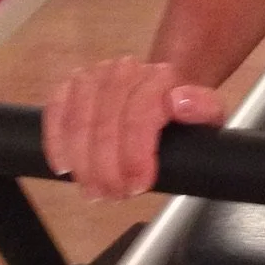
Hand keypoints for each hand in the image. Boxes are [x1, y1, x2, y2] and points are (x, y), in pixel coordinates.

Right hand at [42, 57, 224, 200]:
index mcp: (160, 77)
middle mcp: (125, 70)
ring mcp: (96, 76)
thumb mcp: (207, 115)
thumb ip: (204, 110)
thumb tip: (181, 103)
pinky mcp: (72, 86)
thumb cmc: (182, 113)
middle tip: (113, 194)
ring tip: (93, 188)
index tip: (138, 184)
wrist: (165, 92)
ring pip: (78, 119)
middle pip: (106, 121)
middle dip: (107, 166)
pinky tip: (64, 165)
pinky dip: (56, 140)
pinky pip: (56, 110)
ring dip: (82, 160)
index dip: (136, 154)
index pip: (140, 113)